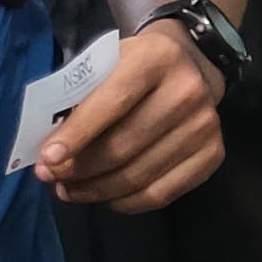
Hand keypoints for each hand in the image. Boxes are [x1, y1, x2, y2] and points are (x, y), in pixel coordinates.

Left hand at [36, 22, 229, 211]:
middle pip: (122, 146)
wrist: (190, 64)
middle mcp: (187, 91)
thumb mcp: (105, 63)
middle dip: (79, 168)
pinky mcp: (214, 154)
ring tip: (69, 190)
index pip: (111, 103)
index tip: (46, 159)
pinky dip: (126, 202)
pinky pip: (162, 194)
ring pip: (138, 175)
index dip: (76, 135)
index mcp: (155, 58)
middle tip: (51, 178)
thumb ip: (79, 98)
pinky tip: (104, 197)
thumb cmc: (132, 66)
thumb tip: (50, 151)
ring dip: (96, 190)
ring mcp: (205, 125)